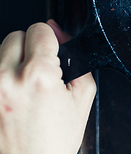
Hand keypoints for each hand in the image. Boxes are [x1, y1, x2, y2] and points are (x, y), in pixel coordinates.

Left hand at [0, 20, 95, 153]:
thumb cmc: (52, 143)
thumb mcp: (82, 98)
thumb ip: (77, 61)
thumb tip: (59, 33)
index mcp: (38, 76)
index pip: (40, 29)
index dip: (52, 38)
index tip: (54, 50)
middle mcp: (7, 79)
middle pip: (16, 36)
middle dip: (31, 47)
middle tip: (40, 70)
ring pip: (0, 52)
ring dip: (13, 61)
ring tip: (24, 86)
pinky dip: (2, 76)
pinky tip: (12, 94)